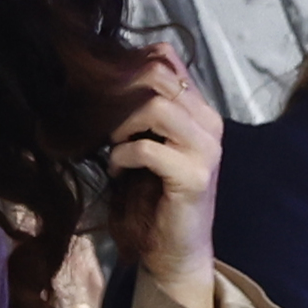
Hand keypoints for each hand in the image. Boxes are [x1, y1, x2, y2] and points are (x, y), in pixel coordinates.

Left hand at [104, 45, 225, 307]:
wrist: (176, 249)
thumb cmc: (154, 195)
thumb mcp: (147, 142)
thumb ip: (139, 110)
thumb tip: (99, 76)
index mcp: (199, 108)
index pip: (165, 57)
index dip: (126, 64)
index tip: (100, 88)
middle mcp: (209, 122)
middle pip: (158, 75)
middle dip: (117, 93)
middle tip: (98, 117)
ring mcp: (206, 149)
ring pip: (155, 107)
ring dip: (121, 124)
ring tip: (112, 144)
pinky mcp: (194, 176)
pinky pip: (147, 149)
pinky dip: (122, 156)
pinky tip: (118, 170)